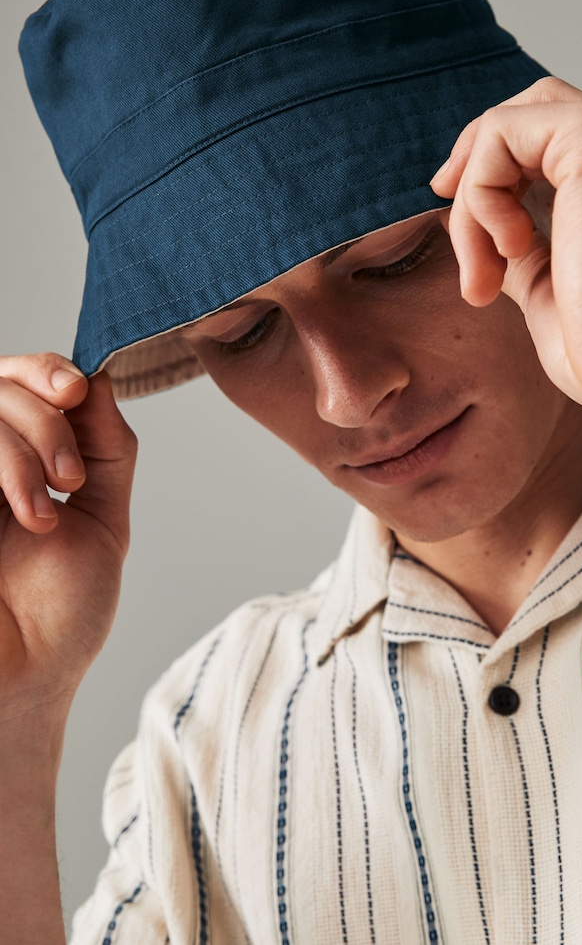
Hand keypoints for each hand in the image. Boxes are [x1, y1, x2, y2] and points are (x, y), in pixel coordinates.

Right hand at [0, 355, 135, 722]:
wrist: (26, 678)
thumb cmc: (62, 610)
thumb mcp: (103, 517)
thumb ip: (106, 446)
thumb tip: (100, 375)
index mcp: (18, 458)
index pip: (19, 378)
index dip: (46, 368)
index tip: (78, 392)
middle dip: (45, 420)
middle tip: (71, 478)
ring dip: (24, 449)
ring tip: (48, 510)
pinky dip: (6, 469)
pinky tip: (28, 518)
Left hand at [431, 77, 581, 429]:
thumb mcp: (556, 283)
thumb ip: (522, 241)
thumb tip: (467, 218)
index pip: (553, 136)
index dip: (496, 178)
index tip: (477, 250)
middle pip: (529, 114)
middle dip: (476, 177)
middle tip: (468, 257)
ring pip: (506, 128)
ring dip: (475, 206)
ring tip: (488, 277)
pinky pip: (499, 135)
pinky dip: (481, 197)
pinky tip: (508, 250)